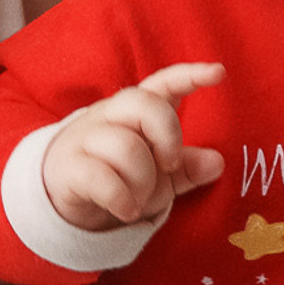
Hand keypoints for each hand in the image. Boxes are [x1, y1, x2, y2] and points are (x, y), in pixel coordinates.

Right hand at [42, 62, 225, 231]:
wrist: (65, 195)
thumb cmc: (120, 176)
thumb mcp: (160, 174)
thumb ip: (186, 167)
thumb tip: (217, 162)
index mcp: (137, 110)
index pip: (163, 82)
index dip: (190, 75)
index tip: (218, 73)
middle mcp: (110, 115)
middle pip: (144, 104)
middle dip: (168, 137)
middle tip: (169, 165)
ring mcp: (86, 138)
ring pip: (127, 147)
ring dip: (144, 182)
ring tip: (140, 199)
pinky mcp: (70, 167)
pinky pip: (103, 179)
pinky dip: (123, 199)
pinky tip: (128, 211)